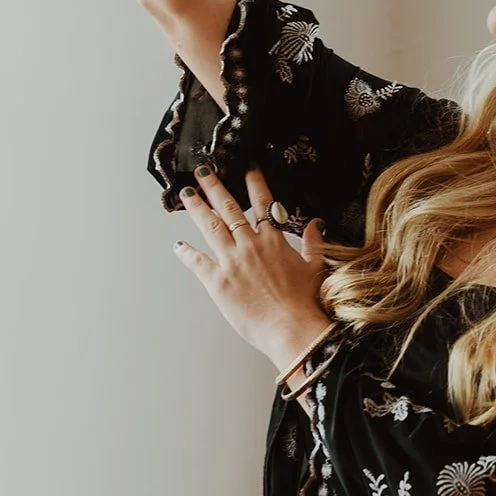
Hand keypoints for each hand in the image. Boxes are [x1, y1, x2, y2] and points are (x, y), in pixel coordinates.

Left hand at [173, 162, 330, 362]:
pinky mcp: (218, 282)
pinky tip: (179, 246)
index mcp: (273, 240)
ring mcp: (232, 262)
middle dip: (214, 187)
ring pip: (211, 227)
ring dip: (197, 208)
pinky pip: (198, 263)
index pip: (261, 202)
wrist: (291, 328)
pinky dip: (187, 253)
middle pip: (228, 208)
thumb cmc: (305, 302)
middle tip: (203, 171)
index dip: (253, 182)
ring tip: (187, 195)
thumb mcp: (314, 266)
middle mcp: (250, 245)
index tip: (247, 167)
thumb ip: (312, 242)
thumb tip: (317, 223)